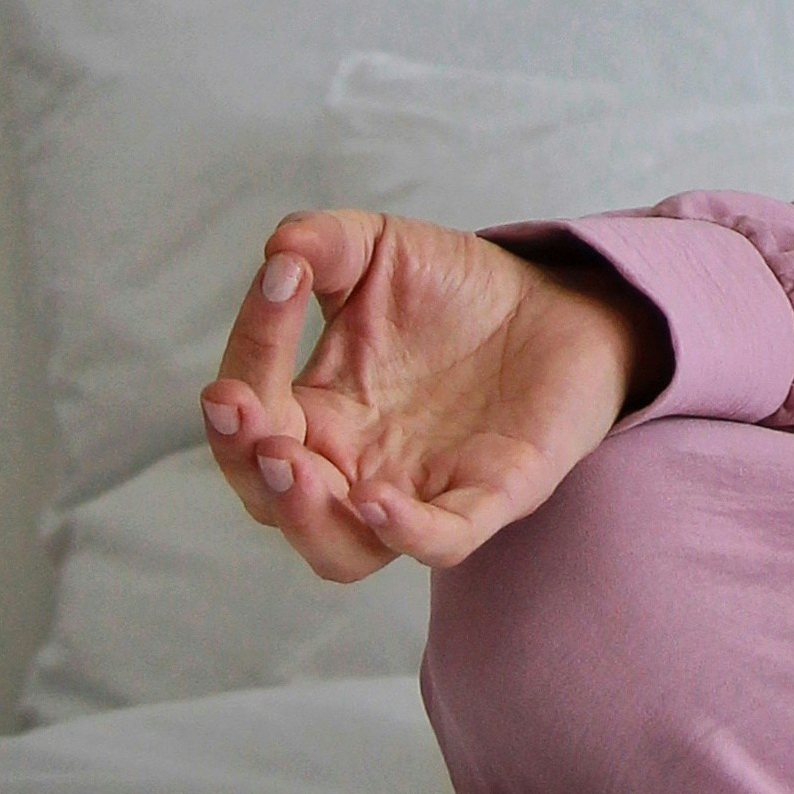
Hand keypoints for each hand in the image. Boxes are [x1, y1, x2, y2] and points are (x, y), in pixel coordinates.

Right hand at [199, 215, 643, 580]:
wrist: (557, 307)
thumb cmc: (456, 291)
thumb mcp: (381, 252)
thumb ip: (327, 243)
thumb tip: (280, 245)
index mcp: (318, 413)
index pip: (255, 405)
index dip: (252, 348)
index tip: (281, 275)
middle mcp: (355, 465)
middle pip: (272, 495)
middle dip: (242, 455)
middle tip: (235, 404)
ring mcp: (419, 492)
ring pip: (340, 551)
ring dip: (303, 515)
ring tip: (286, 459)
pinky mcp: (490, 498)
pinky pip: (441, 541)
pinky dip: (407, 532)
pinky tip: (376, 501)